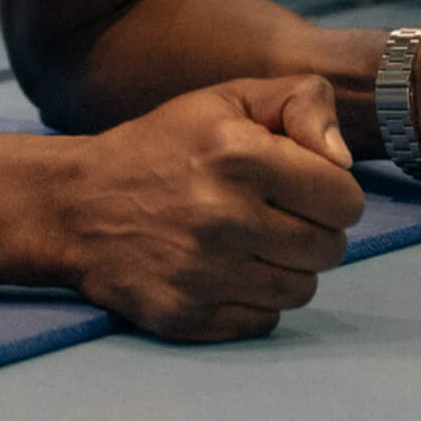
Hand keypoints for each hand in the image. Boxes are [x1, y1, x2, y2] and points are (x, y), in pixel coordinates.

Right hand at [62, 75, 364, 342]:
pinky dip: (253, 300)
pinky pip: (263, 321)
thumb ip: (300, 104)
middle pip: (329, 251)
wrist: (75, 204)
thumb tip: (343, 161)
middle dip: (312, 232)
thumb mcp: (227, 99)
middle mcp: (224, 217)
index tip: (302, 187)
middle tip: (274, 216)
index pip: (345, 201)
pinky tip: (223, 271)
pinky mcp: (187, 316)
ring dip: (285, 268)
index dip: (332, 193)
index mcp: (240, 155)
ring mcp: (204, 274)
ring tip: (248, 242)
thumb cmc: (163, 145)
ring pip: (302, 291)